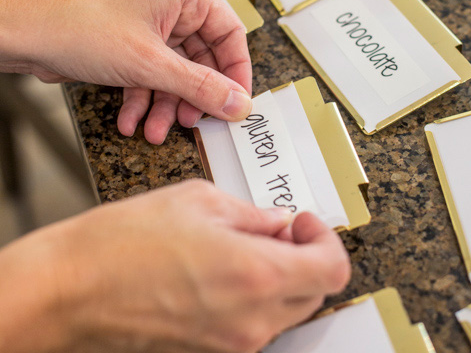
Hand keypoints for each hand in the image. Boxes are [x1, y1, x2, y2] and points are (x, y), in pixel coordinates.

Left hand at [0, 0, 252, 142]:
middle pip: (201, 57)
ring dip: (166, 104)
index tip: (236, 102)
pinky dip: (143, 99)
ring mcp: (148, 24)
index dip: (236, 71)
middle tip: (193, 122)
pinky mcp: (130, 42)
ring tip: (156, 130)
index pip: (229, 32)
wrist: (23, 34)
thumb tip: (238, 103)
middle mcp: (169, 4)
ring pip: (174, 71)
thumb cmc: (78, 26)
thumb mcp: (150, 63)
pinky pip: (150, 74)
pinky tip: (131, 120)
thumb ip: (200, 87)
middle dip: (192, 95)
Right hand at [0, 180, 350, 352]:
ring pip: (289, 309)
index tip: (303, 220)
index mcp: (255, 273)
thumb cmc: (124, 241)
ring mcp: (232, 342)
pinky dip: (258, 292)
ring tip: (249, 241)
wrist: (72, 288)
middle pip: (315, 291)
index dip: (325, 237)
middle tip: (280, 226)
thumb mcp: (199, 200)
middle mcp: (252, 318)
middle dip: (307, 254)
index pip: (331, 268)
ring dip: (283, 274)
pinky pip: (256, 322)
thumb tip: (277, 220)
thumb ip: (251, 213)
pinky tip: (227, 264)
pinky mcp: (212, 349)